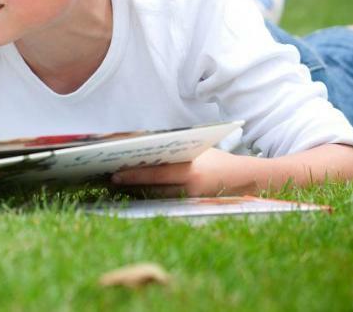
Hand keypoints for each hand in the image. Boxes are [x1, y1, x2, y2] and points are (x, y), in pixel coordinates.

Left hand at [109, 148, 260, 196]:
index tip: (114, 173)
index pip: (155, 174)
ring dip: (136, 191)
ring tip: (116, 184)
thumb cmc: (216, 159)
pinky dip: (150, 196)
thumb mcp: (195, 150)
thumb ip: (172, 151)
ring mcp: (190, 200)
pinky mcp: (191, 207)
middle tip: (108, 179)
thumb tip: (142, 145)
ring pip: (156, 197)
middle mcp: (189, 188)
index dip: (133, 174)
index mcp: (189, 170)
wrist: (243, 178)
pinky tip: (135, 191)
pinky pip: (166, 202)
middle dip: (129, 184)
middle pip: (151, 188)